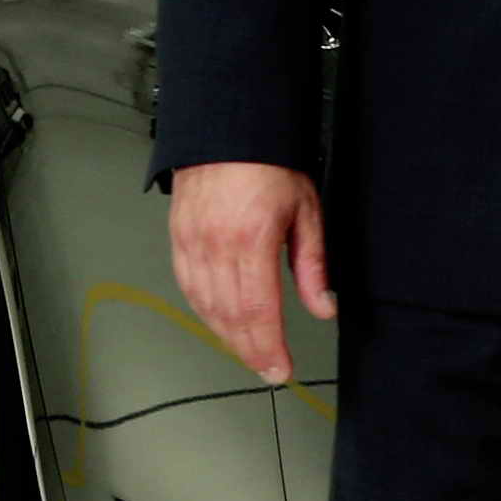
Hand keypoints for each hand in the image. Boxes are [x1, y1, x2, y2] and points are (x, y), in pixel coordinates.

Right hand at [166, 162, 335, 385]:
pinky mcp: (178, 239)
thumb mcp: (306, 211)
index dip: (268, 347)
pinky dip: (205, 312)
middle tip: (268, 370)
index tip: (280, 370)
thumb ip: (312, 265)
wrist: (226, 130)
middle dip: (250, 351)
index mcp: (251, 240)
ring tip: (249, 353)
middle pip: (230, 317)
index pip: (258, 311)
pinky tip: (221, 324)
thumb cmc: (270, 166)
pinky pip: (188, 288)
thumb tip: (323, 309)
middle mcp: (216, 247)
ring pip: (206, 307)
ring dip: (227, 337)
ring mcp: (192, 244)